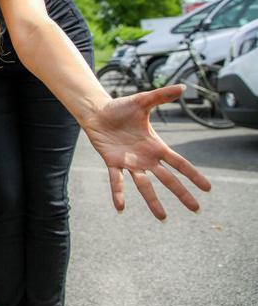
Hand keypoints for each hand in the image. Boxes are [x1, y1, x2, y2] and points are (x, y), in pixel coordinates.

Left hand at [81, 84, 211, 219]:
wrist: (97, 112)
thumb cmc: (120, 108)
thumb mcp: (143, 101)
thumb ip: (161, 96)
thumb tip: (182, 87)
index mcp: (156, 146)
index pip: (179, 163)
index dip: (193, 175)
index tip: (207, 188)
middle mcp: (145, 158)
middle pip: (167, 179)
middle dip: (181, 193)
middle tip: (196, 208)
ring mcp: (130, 162)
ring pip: (144, 185)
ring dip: (153, 200)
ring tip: (163, 217)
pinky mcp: (112, 162)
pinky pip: (117, 180)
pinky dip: (118, 192)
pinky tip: (121, 207)